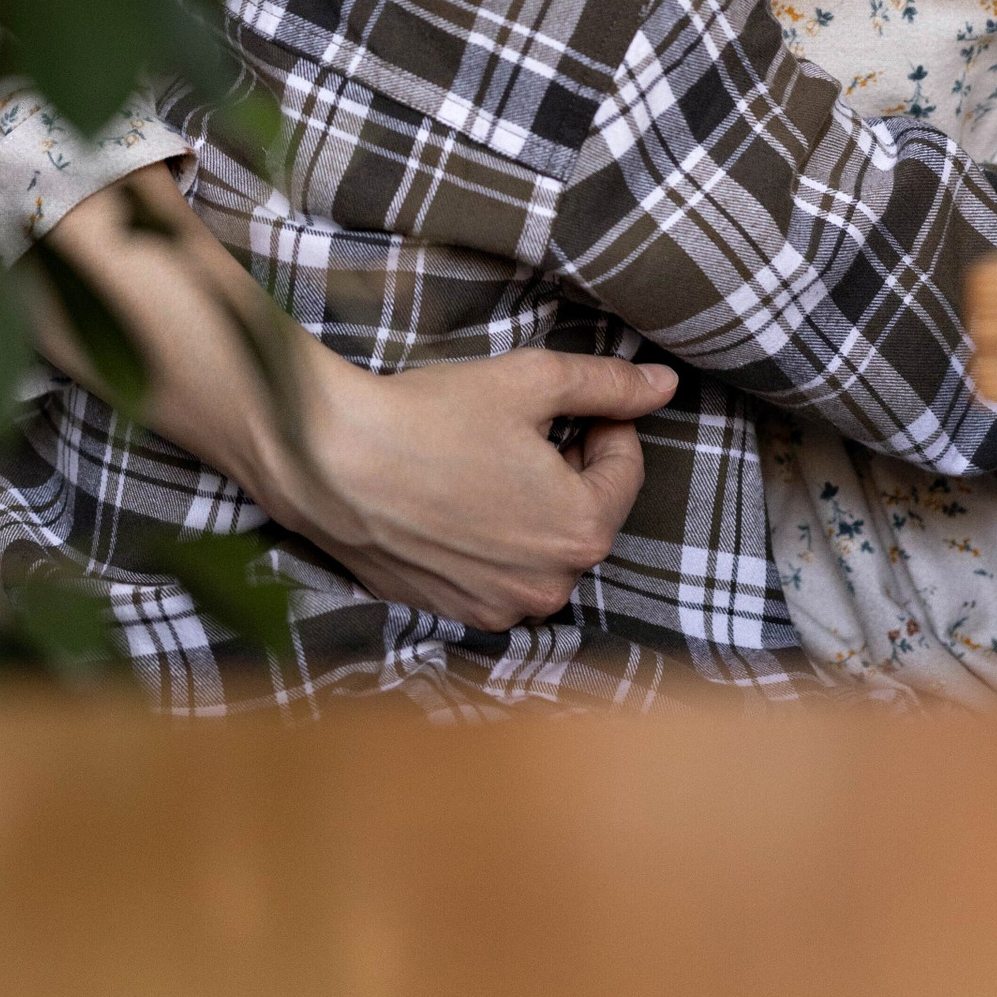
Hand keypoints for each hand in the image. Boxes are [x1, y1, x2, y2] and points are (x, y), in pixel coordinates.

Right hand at [254, 341, 676, 630]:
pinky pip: (500, 574)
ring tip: (483, 466)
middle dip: (567, 471)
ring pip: (543, 547)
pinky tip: (455, 501)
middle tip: (518, 432)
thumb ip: (608, 386)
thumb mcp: (532, 382)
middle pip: (585, 513)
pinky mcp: (456, 614)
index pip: (625, 469)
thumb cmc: (431, 418)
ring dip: (530, 509)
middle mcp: (549, 587)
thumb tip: (665, 384)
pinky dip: (492, 541)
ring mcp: (500, 608)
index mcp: (582, 531)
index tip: (563, 406)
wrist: (331, 464)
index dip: (601, 425)